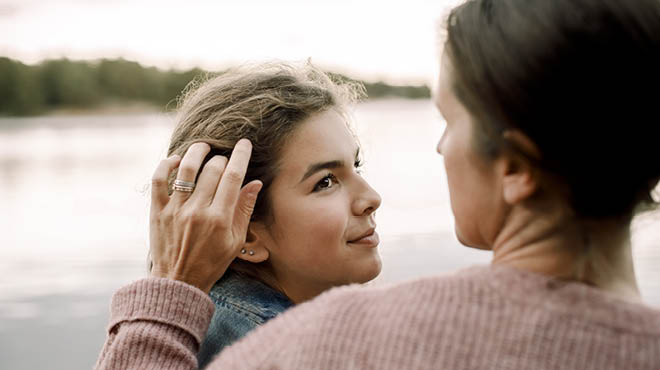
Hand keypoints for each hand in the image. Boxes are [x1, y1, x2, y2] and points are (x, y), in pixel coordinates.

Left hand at [148, 140, 261, 292]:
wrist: (178, 282)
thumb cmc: (211, 263)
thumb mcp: (236, 241)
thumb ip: (244, 209)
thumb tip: (255, 183)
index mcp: (220, 219)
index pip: (233, 177)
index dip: (241, 155)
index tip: (245, 143)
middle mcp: (198, 211)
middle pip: (213, 169)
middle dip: (222, 158)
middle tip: (225, 159)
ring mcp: (175, 210)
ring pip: (187, 168)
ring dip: (197, 151)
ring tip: (204, 147)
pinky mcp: (157, 211)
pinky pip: (159, 179)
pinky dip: (167, 164)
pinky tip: (177, 160)